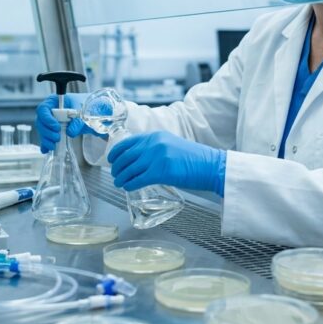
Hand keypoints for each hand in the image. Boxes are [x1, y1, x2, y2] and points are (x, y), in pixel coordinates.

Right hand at [35, 93, 91, 152]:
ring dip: (46, 139)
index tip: (56, 127)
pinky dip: (46, 144)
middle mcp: (48, 111)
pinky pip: (45, 138)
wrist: (88, 111)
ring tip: (54, 146)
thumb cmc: (84, 107)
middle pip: (41, 122)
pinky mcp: (51, 131)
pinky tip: (47, 149)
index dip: (47, 119)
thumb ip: (77, 121)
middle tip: (57, 138)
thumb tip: (70, 132)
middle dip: (47, 132)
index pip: (43, 109)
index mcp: (53, 101)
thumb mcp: (82, 112)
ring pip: (42, 131)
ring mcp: (49, 121)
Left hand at [108, 131, 225, 194]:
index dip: (115, 152)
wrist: (211, 166)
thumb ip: (155, 148)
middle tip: (115, 175)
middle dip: (116, 167)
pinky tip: (128, 187)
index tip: (111, 159)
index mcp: (155, 135)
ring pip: (129, 169)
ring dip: (121, 178)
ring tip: (119, 183)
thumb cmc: (194, 159)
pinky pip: (137, 180)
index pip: (127, 142)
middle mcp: (154, 144)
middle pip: (125, 157)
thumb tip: (137, 158)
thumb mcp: (171, 145)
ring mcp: (157, 157)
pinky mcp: (161, 172)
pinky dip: (130, 184)